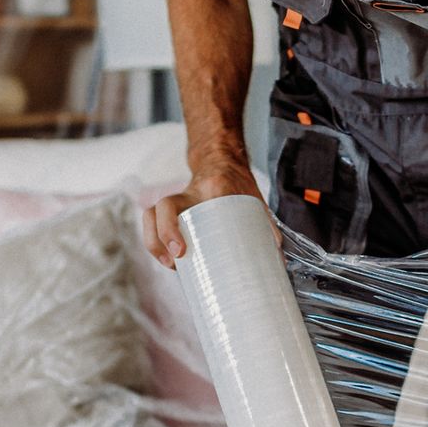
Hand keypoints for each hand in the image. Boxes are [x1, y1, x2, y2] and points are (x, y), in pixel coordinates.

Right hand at [143, 161, 263, 269]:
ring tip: (170, 265)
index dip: (171, 227)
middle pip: (159, 209)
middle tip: (174, 261)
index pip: (186, 200)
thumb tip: (277, 259)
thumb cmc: (240, 184)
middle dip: (159, 238)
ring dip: (153, 242)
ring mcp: (178, 200)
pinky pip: (153, 220)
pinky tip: (168, 260)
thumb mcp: (255, 199)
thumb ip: (265, 226)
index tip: (180, 251)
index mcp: (211, 188)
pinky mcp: (172, 209)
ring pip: (150, 215)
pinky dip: (155, 240)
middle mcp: (189, 192)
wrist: (223, 161)